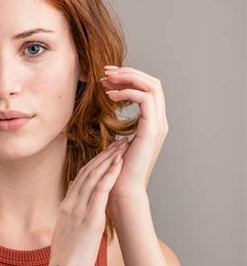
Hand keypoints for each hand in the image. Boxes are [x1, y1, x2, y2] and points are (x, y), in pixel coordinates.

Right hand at [48, 139, 129, 265]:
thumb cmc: (66, 262)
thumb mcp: (65, 234)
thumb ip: (70, 218)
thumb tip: (74, 209)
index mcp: (65, 208)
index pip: (80, 178)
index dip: (94, 163)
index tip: (107, 153)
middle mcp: (70, 205)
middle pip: (87, 172)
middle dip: (104, 155)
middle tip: (118, 142)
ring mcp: (79, 211)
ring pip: (94, 177)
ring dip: (109, 159)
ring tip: (123, 146)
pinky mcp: (90, 219)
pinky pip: (100, 191)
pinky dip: (109, 175)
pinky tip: (118, 164)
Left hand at [100, 65, 168, 209]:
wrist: (122, 192)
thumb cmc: (116, 173)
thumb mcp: (118, 145)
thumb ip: (120, 129)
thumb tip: (110, 117)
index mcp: (152, 124)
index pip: (148, 89)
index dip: (129, 78)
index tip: (106, 78)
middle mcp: (159, 122)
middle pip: (152, 82)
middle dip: (129, 72)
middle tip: (106, 73)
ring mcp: (158, 125)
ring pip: (152, 85)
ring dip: (128, 78)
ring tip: (106, 81)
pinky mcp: (152, 129)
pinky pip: (145, 98)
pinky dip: (128, 92)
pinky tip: (110, 95)